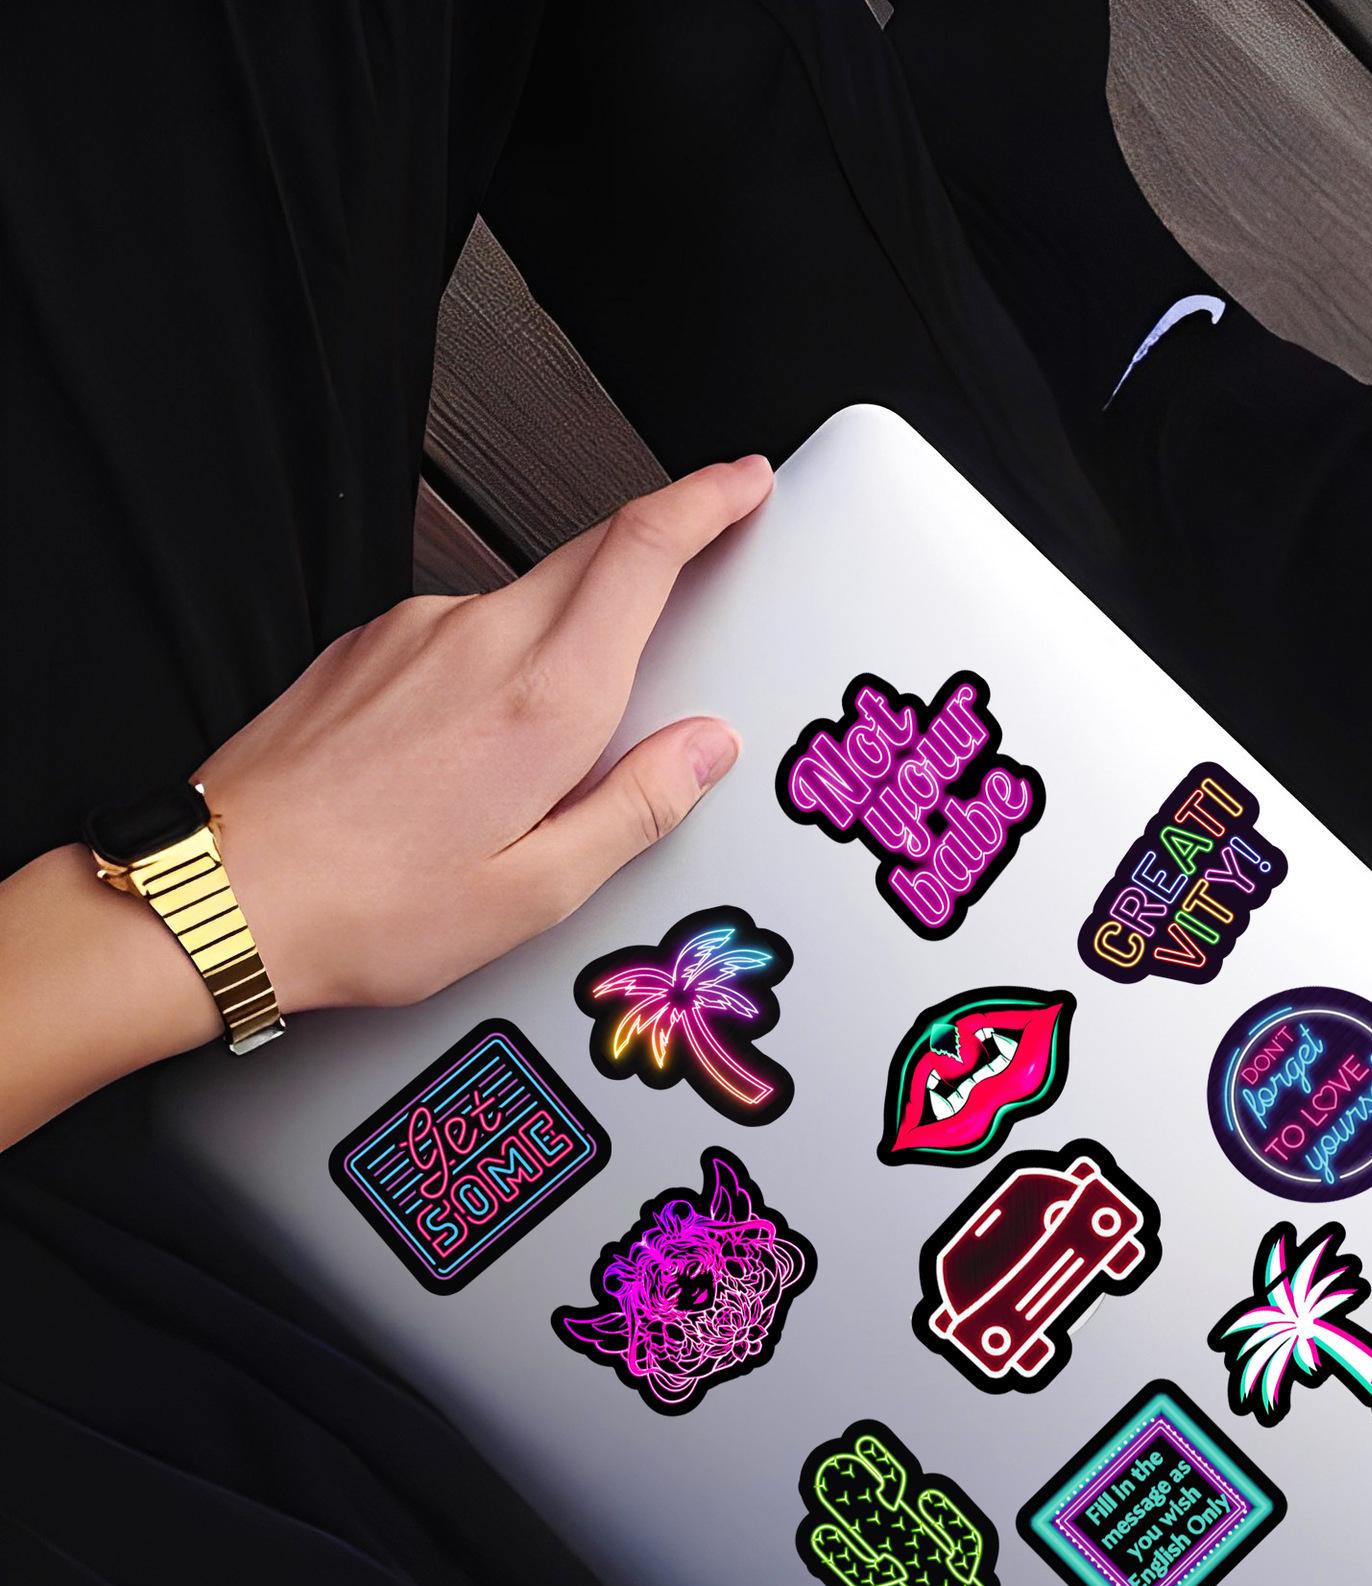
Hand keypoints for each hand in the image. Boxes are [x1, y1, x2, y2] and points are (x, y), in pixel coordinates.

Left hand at [201, 456, 770, 1010]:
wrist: (221, 895)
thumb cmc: (368, 907)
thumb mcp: (537, 892)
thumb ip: (637, 807)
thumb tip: (704, 748)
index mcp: (543, 700)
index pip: (641, 552)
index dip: (705, 501)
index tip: (740, 482)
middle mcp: (479, 640)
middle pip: (594, 553)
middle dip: (659, 544)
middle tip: (697, 569)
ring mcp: (415, 632)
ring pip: (529, 600)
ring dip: (567, 637)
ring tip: (549, 750)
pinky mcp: (367, 644)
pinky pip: (464, 631)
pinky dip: (498, 667)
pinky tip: (472, 751)